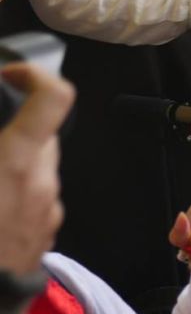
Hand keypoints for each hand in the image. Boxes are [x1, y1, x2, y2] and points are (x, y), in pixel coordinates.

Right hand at [0, 63, 74, 274]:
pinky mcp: (44, 238)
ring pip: (36, 171)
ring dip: (11, 167)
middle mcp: (42, 183)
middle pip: (42, 137)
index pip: (55, 97)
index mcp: (17, 161)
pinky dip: (13, 197)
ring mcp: (47, 213)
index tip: (12, 75)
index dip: (36, 76)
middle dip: (13, 133)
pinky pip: (34, 203)